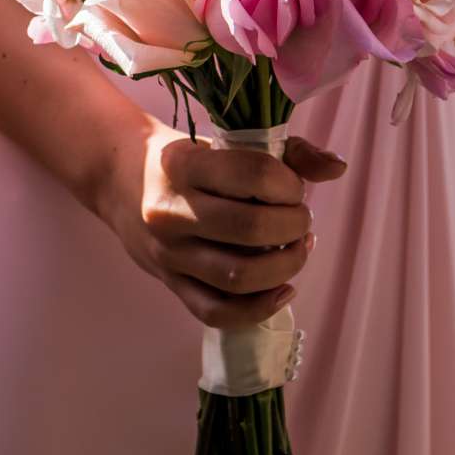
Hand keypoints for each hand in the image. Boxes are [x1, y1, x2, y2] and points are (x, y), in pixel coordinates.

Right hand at [101, 125, 346, 327]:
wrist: (118, 179)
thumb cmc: (185, 158)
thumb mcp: (225, 141)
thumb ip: (287, 152)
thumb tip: (336, 168)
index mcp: (184, 164)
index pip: (256, 175)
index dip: (290, 184)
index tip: (293, 187)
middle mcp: (172, 211)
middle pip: (252, 229)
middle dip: (294, 227)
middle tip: (301, 221)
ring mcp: (169, 254)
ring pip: (239, 276)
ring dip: (284, 267)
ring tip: (296, 250)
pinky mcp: (171, 284)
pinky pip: (218, 312)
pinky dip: (258, 309)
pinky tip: (283, 290)